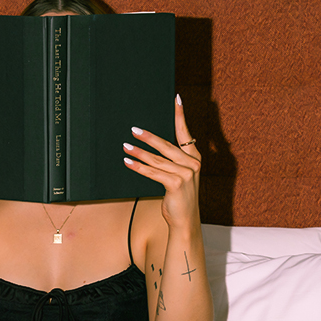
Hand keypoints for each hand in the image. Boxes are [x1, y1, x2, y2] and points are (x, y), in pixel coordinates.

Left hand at [123, 95, 200, 226]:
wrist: (184, 221)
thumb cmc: (179, 198)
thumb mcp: (178, 177)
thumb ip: (170, 162)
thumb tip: (150, 148)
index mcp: (194, 158)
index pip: (185, 133)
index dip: (180, 115)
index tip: (177, 99)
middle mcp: (192, 164)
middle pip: (166, 145)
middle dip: (148, 137)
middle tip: (134, 129)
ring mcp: (186, 174)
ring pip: (157, 159)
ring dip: (138, 152)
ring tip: (125, 146)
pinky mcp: (176, 184)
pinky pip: (153, 172)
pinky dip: (139, 167)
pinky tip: (128, 162)